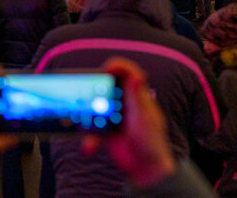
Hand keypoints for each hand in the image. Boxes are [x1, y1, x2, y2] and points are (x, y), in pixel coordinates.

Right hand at [81, 58, 175, 187]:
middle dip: (93, 91)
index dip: (118, 66)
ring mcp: (114, 116)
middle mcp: (125, 103)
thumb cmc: (152, 143)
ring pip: (94, 107)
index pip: (129, 73)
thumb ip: (137, 96)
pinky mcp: (106, 130)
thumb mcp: (144, 118)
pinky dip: (88, 137)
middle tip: (86, 95)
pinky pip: (91, 128)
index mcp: (137, 97)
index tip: (106, 68)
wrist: (146, 169)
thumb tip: (136, 74)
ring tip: (83, 126)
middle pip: (105, 87)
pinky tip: (89, 146)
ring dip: (87, 118)